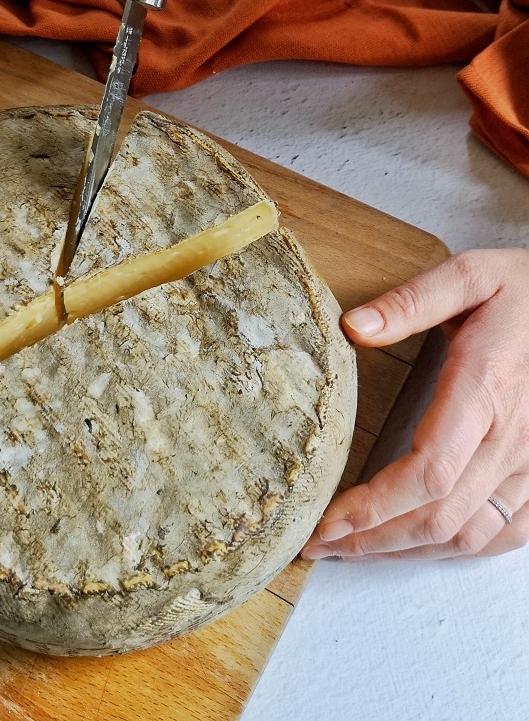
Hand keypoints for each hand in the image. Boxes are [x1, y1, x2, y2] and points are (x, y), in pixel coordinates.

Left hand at [302, 248, 528, 560]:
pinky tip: (422, 545)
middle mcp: (512, 438)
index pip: (427, 473)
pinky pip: (505, 532)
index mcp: (486, 390)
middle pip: (438, 517)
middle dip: (371, 541)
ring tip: (356, 550)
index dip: (373, 508)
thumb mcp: (471, 276)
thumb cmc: (528, 292)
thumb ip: (412, 301)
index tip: (325, 522)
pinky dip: (458, 550)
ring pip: (467, 534)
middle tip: (320, 544)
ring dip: (406, 551)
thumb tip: (354, 327)